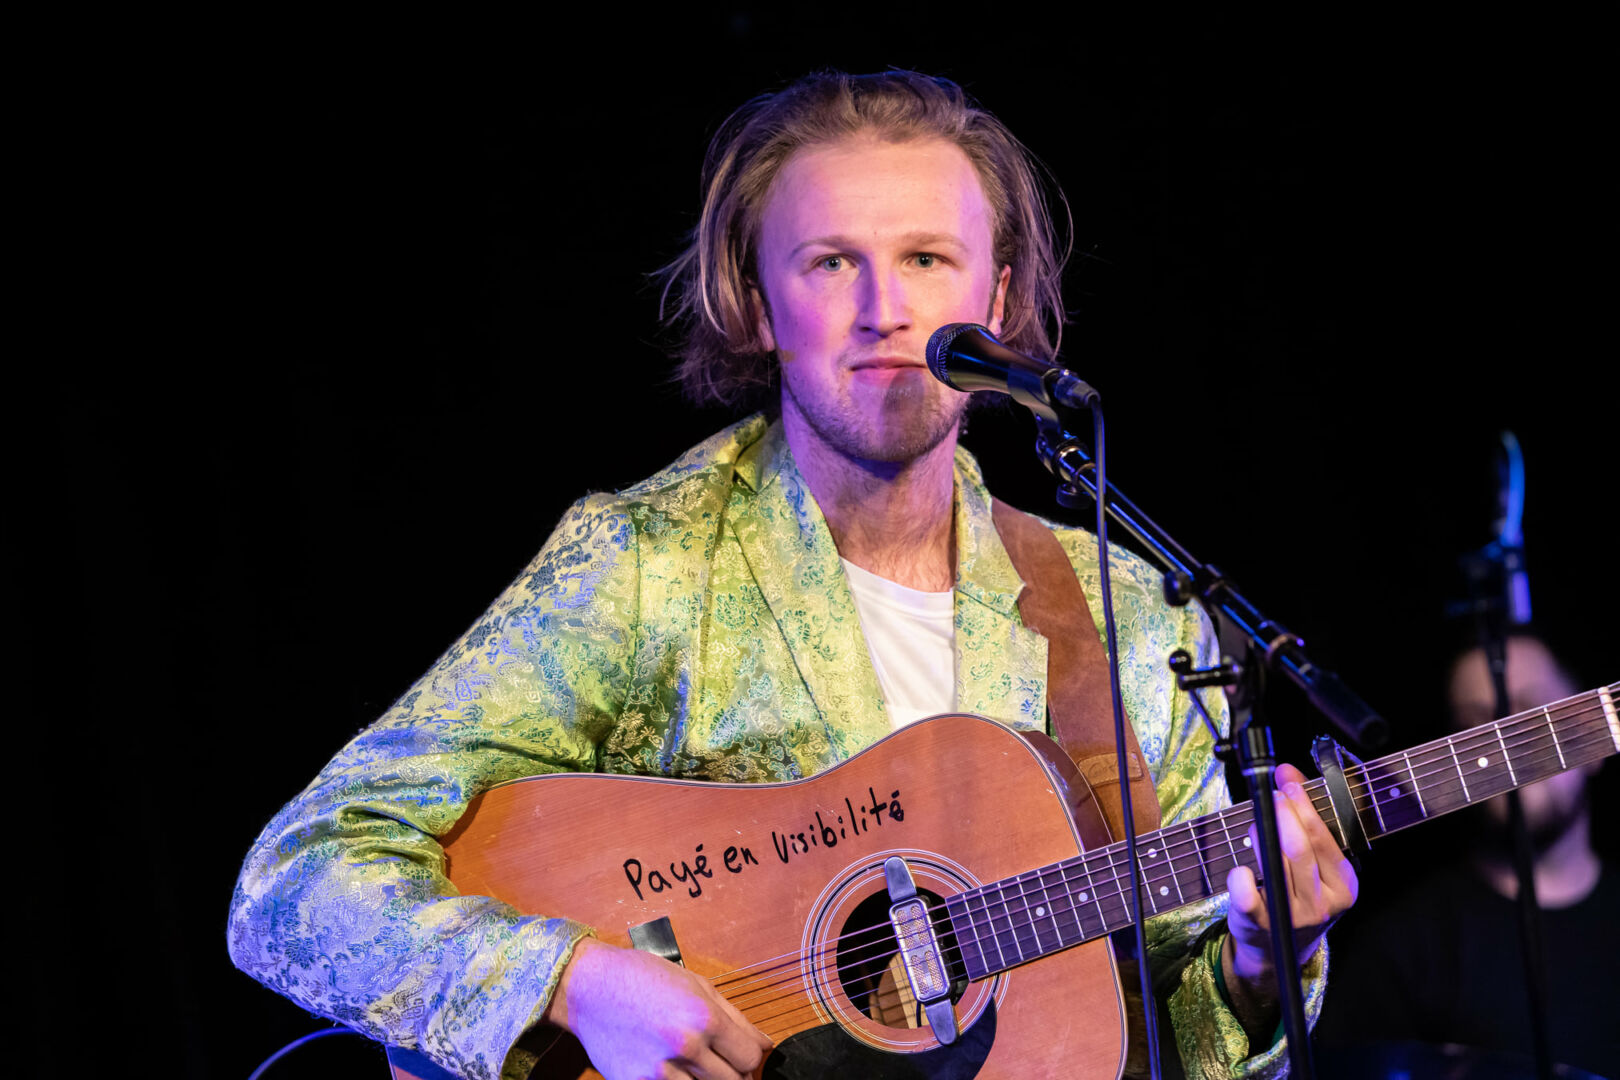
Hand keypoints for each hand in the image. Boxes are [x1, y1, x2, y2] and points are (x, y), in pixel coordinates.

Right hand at [543, 937, 773, 1079]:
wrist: (589, 987)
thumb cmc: (643, 977)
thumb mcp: (696, 984)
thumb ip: (735, 1017)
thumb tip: (765, 1044)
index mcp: (703, 1017)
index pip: (751, 1057)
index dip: (751, 1056)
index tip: (741, 1053)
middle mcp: (685, 1046)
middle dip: (733, 1072)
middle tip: (720, 1061)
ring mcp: (659, 1071)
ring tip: (695, 1065)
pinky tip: (672, 1070)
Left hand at [1223, 764, 1358, 1013]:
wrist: (1277, 947)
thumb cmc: (1296, 892)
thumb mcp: (1314, 862)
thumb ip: (1306, 818)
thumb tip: (1289, 773)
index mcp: (1344, 885)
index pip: (1323, 838)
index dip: (1304, 805)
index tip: (1287, 780)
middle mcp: (1323, 904)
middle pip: (1300, 850)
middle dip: (1283, 815)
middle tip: (1272, 796)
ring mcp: (1293, 918)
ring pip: (1276, 866)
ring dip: (1262, 836)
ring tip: (1257, 823)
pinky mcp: (1261, 926)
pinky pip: (1248, 898)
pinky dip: (1241, 879)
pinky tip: (1241, 869)